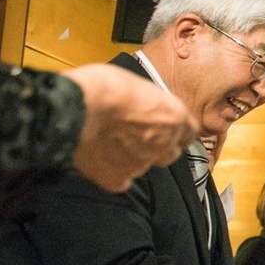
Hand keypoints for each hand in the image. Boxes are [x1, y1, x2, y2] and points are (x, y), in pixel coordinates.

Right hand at [62, 64, 197, 192]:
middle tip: (133, 136)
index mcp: (175, 118)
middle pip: (170, 153)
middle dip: (157, 147)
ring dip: (132, 158)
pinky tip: (100, 160)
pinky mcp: (117, 179)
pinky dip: (112, 172)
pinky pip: (120, 179)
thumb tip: (144, 108)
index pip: (188, 132)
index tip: (164, 128)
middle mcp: (164, 144)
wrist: (76, 110)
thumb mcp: (137, 85)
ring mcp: (142, 165)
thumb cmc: (104, 88)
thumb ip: (149, 104)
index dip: (175, 131)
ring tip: (109, 144)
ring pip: (143, 166)